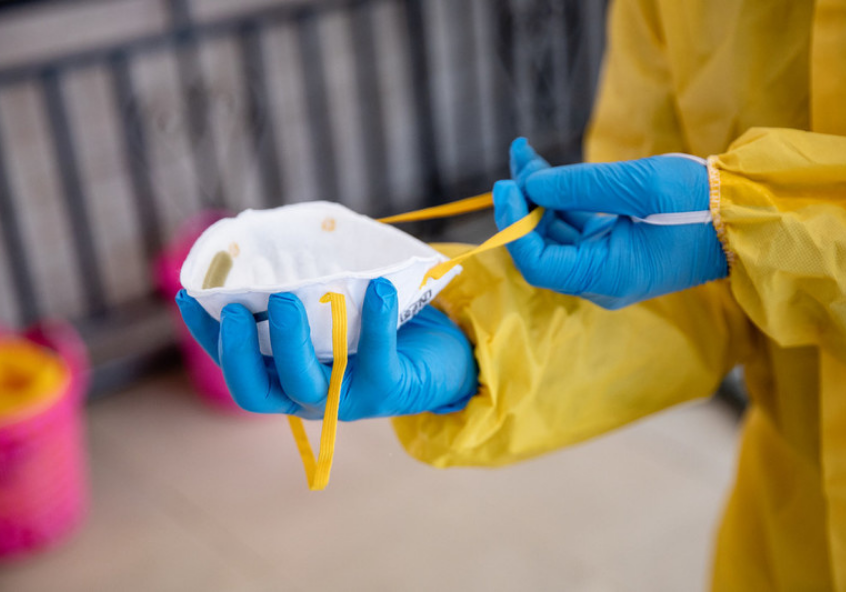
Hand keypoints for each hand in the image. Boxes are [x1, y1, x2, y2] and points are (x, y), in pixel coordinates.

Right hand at [175, 278, 476, 419]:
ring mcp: (345, 399)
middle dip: (239, 351)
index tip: (187, 296)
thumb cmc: (378, 330)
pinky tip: (379, 287)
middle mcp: (308, 395)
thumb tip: (277, 241)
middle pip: (256, 390)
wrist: (443, 359)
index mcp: (287, 378)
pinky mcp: (387, 390)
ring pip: (304, 383)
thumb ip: (306, 293)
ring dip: (291, 340)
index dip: (208, 337)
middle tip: (237, 305)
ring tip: (290, 296)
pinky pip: (377, 357)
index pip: (235, 366)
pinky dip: (377, 320)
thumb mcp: (334, 315)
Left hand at [493, 138, 726, 308]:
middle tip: (518, 157)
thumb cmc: (699, 202)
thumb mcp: (638, 185)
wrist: (742, 215)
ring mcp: (605, 266)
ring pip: (556, 233)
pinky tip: (548, 171)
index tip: (506, 185)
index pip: (538, 264)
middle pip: (542, 246)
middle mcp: (599, 280)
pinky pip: (575, 227)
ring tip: (526, 154)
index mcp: (606, 276)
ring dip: (539, 195)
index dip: (514, 226)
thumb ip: (580, 185)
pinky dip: (561, 200)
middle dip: (524, 202)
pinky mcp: (612, 249)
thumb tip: (530, 183)